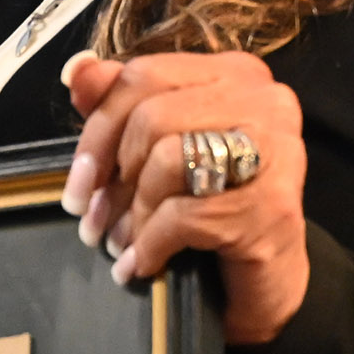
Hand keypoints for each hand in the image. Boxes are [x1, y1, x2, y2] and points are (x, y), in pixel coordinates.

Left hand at [65, 52, 310, 344]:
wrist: (270, 282)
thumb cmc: (215, 210)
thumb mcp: (164, 151)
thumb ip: (124, 106)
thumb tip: (78, 72)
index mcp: (235, 74)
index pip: (145, 75)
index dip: (98, 128)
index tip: (79, 176)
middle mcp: (264, 102)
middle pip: (152, 118)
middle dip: (111, 177)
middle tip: (93, 219)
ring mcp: (275, 152)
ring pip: (167, 161)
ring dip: (132, 214)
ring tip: (120, 243)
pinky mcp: (272, 206)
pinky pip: (184, 216)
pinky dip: (151, 244)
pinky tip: (143, 263)